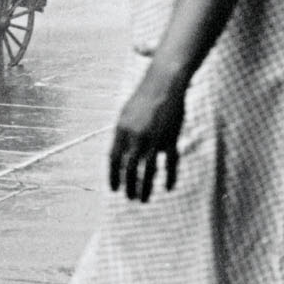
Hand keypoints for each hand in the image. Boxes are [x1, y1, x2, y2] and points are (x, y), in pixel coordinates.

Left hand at [108, 71, 184, 201]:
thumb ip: (121, 135)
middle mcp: (136, 136)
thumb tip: (118, 156)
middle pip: (129, 168)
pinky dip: (170, 176)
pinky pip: (170, 162)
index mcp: (121, 130)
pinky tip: (169, 187)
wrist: (164, 84)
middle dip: (129, 186)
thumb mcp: (124, 114)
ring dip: (145, 186)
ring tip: (143, 199)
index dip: (113, 176)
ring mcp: (154, 138)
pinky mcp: (171, 138)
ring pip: (148, 169)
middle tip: (130, 198)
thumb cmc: (142, 99)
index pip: (113, 159)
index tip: (114, 189)